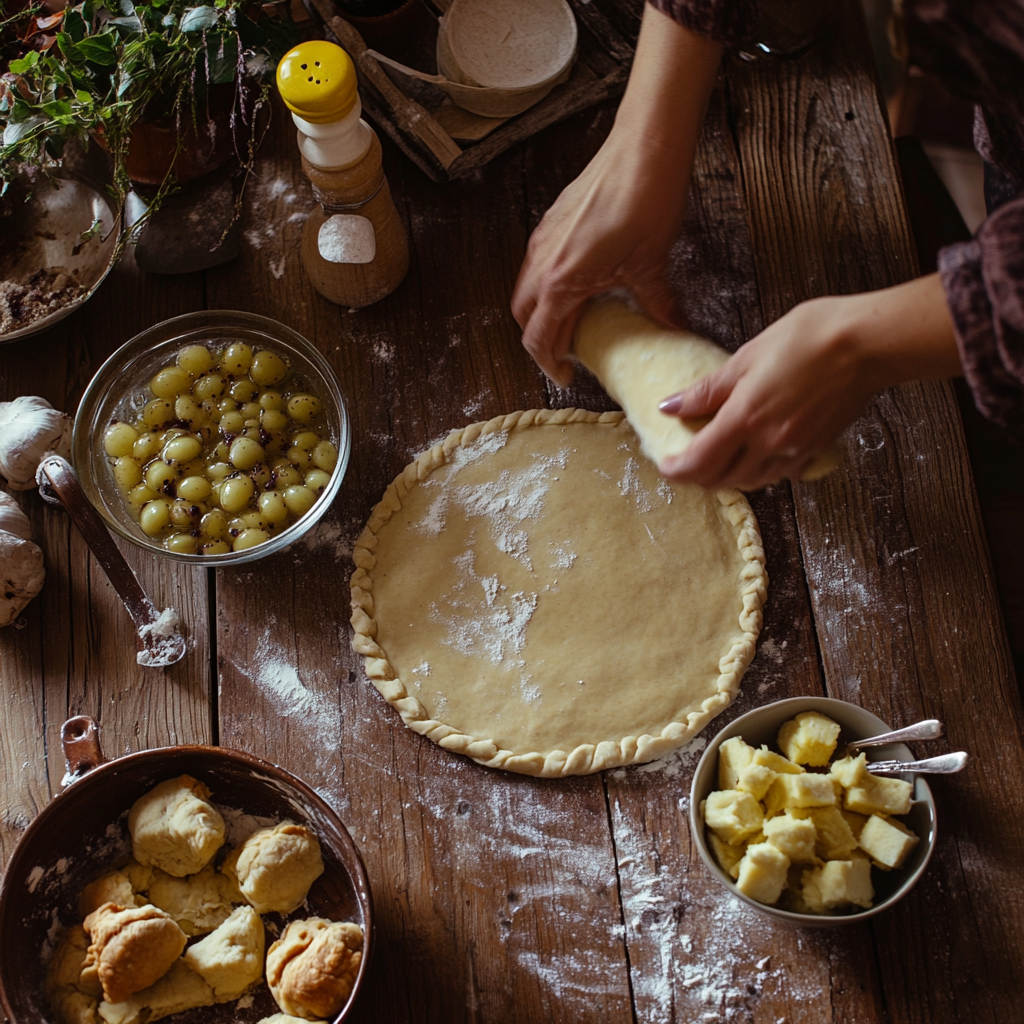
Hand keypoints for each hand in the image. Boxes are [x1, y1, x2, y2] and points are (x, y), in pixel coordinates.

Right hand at [511, 7, 721, 385]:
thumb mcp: (653, 266)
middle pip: (524, 316)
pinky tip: (580, 283)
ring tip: (574, 321)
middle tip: (568, 353)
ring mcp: (543, 238)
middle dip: (540, 339)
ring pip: (527, 289)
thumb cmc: (646, 200)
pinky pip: (538, 263)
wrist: (645, 145)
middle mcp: (543, 262)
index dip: (550, 365)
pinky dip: (549, 284)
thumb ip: (657, 306)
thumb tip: (673, 329)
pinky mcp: (552, 220)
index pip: (539, 338)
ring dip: (542, 311)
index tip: (567, 377)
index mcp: (562, 282)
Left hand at [657, 275, 962, 489]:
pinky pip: (782, 473)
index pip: (699, 462)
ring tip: (716, 462)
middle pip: (723, 478)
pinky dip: (762, 471)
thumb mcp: (746, 357)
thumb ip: (707, 390)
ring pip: (752, 480)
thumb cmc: (808, 338)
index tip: (665, 466)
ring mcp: (795, 450)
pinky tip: (757, 457)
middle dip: (698, 477)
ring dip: (729, 477)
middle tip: (685, 464)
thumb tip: (670, 406)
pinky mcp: (816, 448)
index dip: (676, 470)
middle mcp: (768, 443)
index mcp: (745, 418)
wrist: (867, 343)